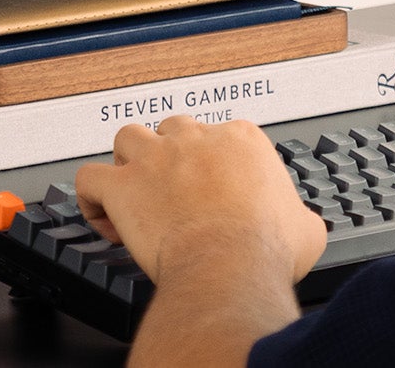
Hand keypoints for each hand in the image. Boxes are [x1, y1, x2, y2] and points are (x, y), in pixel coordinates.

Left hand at [75, 116, 323, 290]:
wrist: (231, 266)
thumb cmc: (266, 249)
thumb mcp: (305, 228)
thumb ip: (299, 216)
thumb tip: (302, 226)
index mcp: (241, 141)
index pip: (220, 136)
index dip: (213, 166)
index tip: (215, 194)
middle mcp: (194, 140)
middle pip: (173, 129)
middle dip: (171, 155)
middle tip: (174, 190)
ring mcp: (154, 159)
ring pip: (127, 137)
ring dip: (127, 161)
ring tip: (134, 189)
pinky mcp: (123, 187)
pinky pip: (89, 178)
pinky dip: (89, 197)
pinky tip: (101, 216)